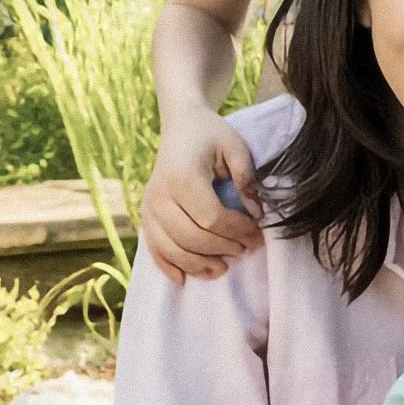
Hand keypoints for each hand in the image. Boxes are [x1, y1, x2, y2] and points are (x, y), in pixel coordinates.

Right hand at [139, 104, 261, 282]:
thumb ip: (246, 179)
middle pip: (191, 238)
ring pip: (171, 249)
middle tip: (247, 250)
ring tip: (222, 268)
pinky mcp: (145, 215)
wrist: (181, 126)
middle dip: (222, 249)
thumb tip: (255, 214)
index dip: (237, 232)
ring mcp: (149, 207)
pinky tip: (185, 278)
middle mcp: (160, 195)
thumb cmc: (212, 135)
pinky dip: (168, 266)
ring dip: (198, 265)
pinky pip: (153, 248)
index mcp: (183, 177)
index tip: (258, 235)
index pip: (211, 218)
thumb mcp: (236, 147)